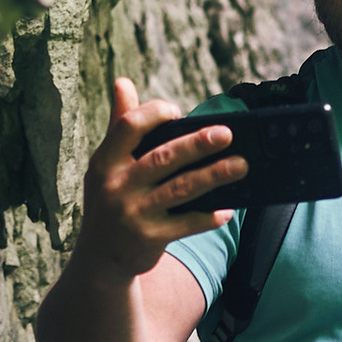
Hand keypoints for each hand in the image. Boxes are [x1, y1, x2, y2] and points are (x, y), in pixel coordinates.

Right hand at [74, 76, 245, 280]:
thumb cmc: (110, 199)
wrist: (100, 259)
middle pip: (163, 158)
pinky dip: (208, 217)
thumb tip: (122, 82)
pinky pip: (186, 225)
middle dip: (197, 144)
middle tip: (227, 134)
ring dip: (214, 176)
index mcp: (105, 162)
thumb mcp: (106, 166)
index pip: (129, 127)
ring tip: (241, 165)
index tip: (178, 111)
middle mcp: (116, 186)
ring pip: (181, 189)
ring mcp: (132, 214)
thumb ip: (120, 125)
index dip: (154, 114)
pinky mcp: (149, 239)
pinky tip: (227, 210)